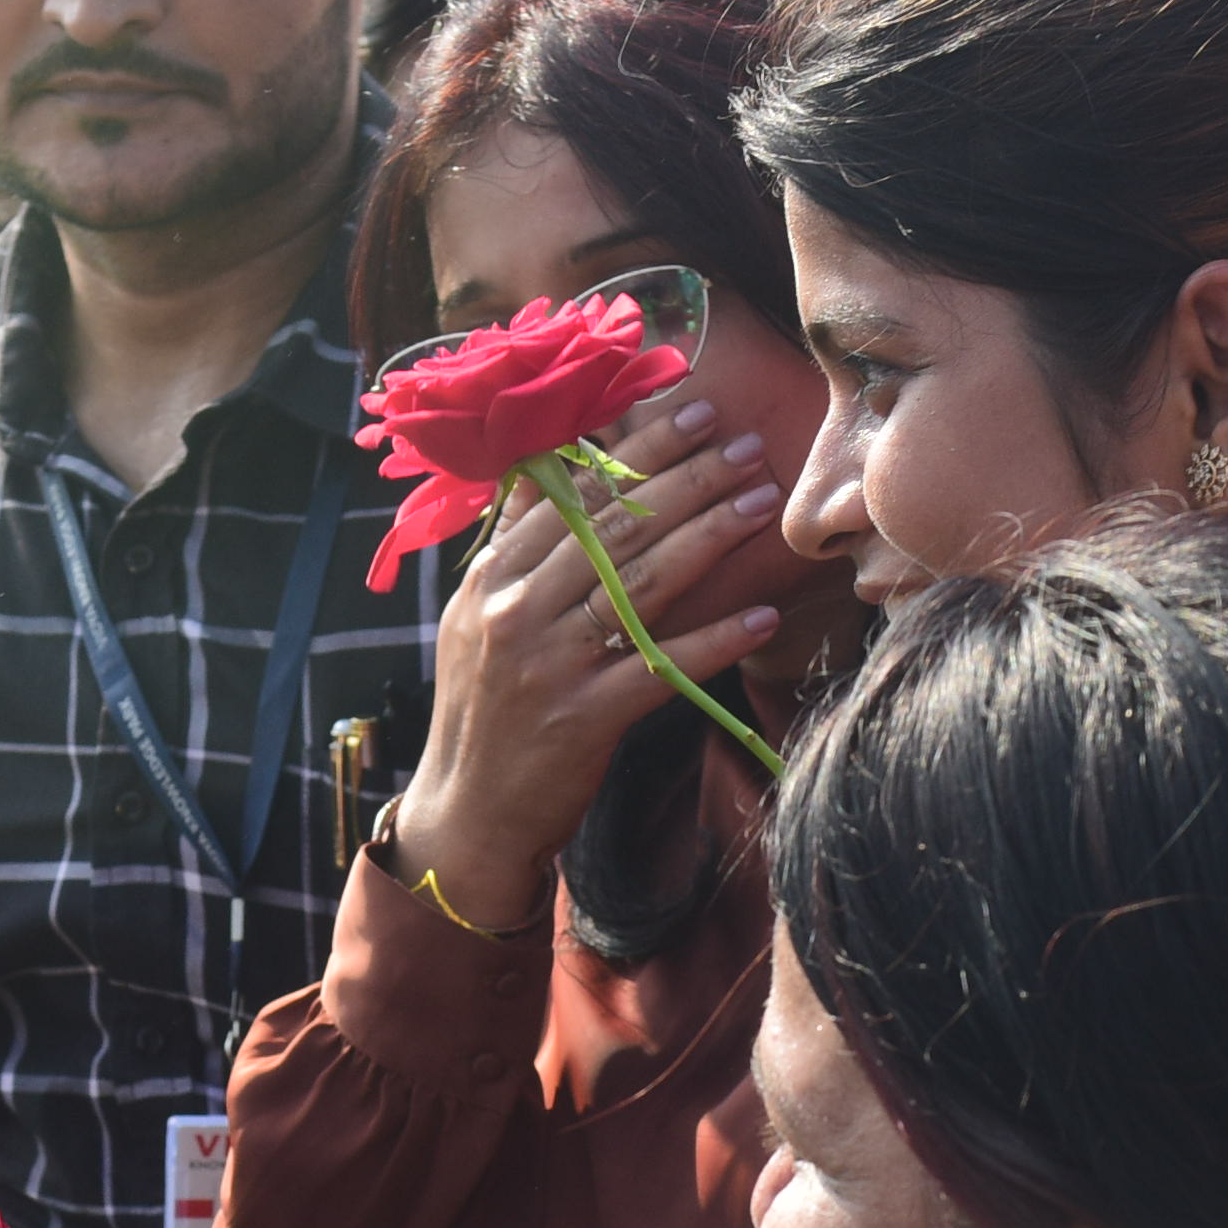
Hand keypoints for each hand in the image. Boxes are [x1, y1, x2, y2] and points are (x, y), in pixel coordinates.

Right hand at [402, 424, 790, 920]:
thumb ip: (515, 545)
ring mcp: (548, 664)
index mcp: (491, 576)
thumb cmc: (484, 707)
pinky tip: (760, 617)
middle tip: (745, 447)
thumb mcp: (476, 615)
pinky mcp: (582, 718)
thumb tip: (542, 466)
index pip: (571, 493)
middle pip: (613, 528)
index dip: (637, 451)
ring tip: (759, 503)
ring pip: (639, 584)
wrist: (466, 811)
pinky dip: (713, 641)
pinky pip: (660, 668)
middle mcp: (515, 610)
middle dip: (686, 478)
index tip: (695, 416)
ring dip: (708, 537)